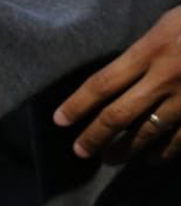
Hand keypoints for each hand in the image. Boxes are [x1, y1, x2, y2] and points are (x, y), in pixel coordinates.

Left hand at [55, 7, 180, 162]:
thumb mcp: (170, 25)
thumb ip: (144, 51)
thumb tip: (117, 80)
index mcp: (152, 49)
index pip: (102, 84)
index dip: (76, 106)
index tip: (60, 121)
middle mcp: (165, 77)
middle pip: (117, 116)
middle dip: (93, 137)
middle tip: (80, 151)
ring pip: (146, 133)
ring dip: (124, 150)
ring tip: (111, 158)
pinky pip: (179, 140)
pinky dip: (163, 152)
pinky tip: (152, 158)